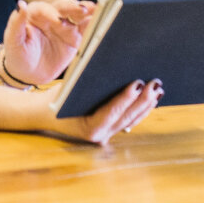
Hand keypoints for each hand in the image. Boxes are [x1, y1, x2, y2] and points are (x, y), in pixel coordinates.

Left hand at [2, 0, 93, 85]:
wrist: (28, 74)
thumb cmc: (18, 55)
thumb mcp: (13, 41)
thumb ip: (16, 23)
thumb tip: (20, 5)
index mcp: (35, 14)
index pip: (44, 8)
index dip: (50, 13)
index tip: (56, 20)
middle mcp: (51, 16)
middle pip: (63, 7)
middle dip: (73, 7)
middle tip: (82, 10)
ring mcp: (65, 26)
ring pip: (77, 15)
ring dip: (86, 12)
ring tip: (96, 10)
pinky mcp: (75, 37)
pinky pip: (86, 28)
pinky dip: (94, 24)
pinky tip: (103, 20)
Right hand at [45, 79, 163, 144]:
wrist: (45, 114)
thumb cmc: (56, 99)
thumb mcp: (68, 89)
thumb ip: (87, 82)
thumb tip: (111, 66)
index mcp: (88, 128)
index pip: (111, 112)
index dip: (126, 98)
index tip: (138, 84)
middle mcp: (100, 136)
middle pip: (126, 117)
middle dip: (143, 100)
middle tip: (155, 83)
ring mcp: (106, 135)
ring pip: (131, 120)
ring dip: (146, 105)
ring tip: (158, 89)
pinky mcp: (110, 129)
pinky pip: (129, 120)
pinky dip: (141, 109)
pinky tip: (151, 98)